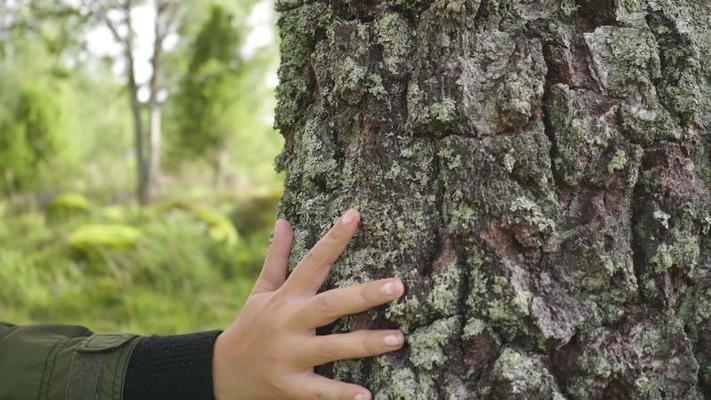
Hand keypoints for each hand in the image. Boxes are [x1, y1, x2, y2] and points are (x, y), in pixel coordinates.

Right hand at [213, 209, 405, 399]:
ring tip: (399, 338)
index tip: (355, 216)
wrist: (223, 372)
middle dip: (363, 296)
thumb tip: (284, 221)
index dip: (333, 238)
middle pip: (329, 305)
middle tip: (398, 286)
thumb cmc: (251, 326)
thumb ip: (277, 258)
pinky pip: (320, 391)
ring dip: (365, 343)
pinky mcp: (291, 386)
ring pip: (331, 348)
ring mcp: (289, 356)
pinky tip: (367, 396)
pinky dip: (342, 395)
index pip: (312, 262)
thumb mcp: (260, 291)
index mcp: (285, 298)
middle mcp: (288, 323)